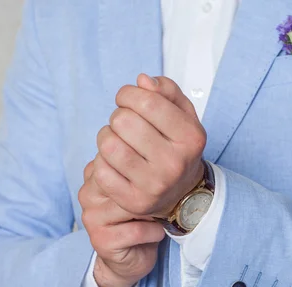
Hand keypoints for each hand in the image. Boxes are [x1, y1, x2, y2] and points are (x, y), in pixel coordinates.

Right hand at [79, 162, 165, 286]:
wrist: (133, 257)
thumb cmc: (143, 217)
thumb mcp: (142, 187)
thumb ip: (141, 167)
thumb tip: (159, 150)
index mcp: (96, 174)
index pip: (121, 159)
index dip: (148, 172)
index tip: (160, 185)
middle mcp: (88, 194)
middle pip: (126, 182)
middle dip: (151, 194)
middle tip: (160, 204)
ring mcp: (91, 217)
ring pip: (131, 205)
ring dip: (153, 214)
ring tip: (157, 218)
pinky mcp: (101, 239)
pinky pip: (136, 229)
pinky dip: (153, 232)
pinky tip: (155, 233)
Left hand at [94, 74, 205, 216]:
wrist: (182, 192)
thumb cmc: (176, 146)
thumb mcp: (183, 115)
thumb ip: (166, 91)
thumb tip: (142, 81)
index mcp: (190, 137)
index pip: (146, 101)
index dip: (128, 94)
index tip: (126, 99)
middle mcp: (174, 163)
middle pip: (122, 121)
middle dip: (118, 116)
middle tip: (125, 126)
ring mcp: (154, 185)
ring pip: (108, 145)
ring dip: (107, 138)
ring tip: (118, 142)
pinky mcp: (134, 202)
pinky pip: (101, 171)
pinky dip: (102, 163)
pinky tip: (115, 164)